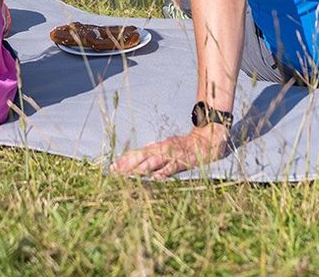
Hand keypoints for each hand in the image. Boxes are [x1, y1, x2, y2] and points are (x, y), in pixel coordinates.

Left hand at [110, 123, 230, 178]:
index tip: (111, 168)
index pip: (137, 153)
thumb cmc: (184, 145)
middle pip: (142, 157)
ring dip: (141, 169)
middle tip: (115, 173)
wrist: (207, 139)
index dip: (124, 160)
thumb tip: (135, 155)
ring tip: (130, 175)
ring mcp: (173, 155)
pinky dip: (164, 173)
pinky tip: (155, 178)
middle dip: (128, 165)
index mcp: (157, 147)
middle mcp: (162, 149)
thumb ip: (152, 151)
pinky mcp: (183, 161)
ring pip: (154, 162)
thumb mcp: (166, 146)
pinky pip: (172, 168)